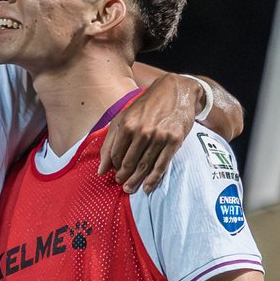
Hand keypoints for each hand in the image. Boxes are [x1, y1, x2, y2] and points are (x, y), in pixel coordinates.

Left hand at [98, 71, 199, 192]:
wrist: (178, 91)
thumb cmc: (147, 106)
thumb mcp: (125, 116)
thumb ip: (110, 141)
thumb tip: (101, 170)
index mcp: (127, 124)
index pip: (116, 154)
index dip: (114, 166)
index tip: (115, 173)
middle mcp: (142, 131)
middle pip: (129, 162)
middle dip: (123, 177)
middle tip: (122, 186)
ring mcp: (159, 136)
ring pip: (144, 165)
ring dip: (136, 180)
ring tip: (130, 189)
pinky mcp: (174, 140)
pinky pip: (161, 164)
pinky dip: (153, 179)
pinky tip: (147, 187)